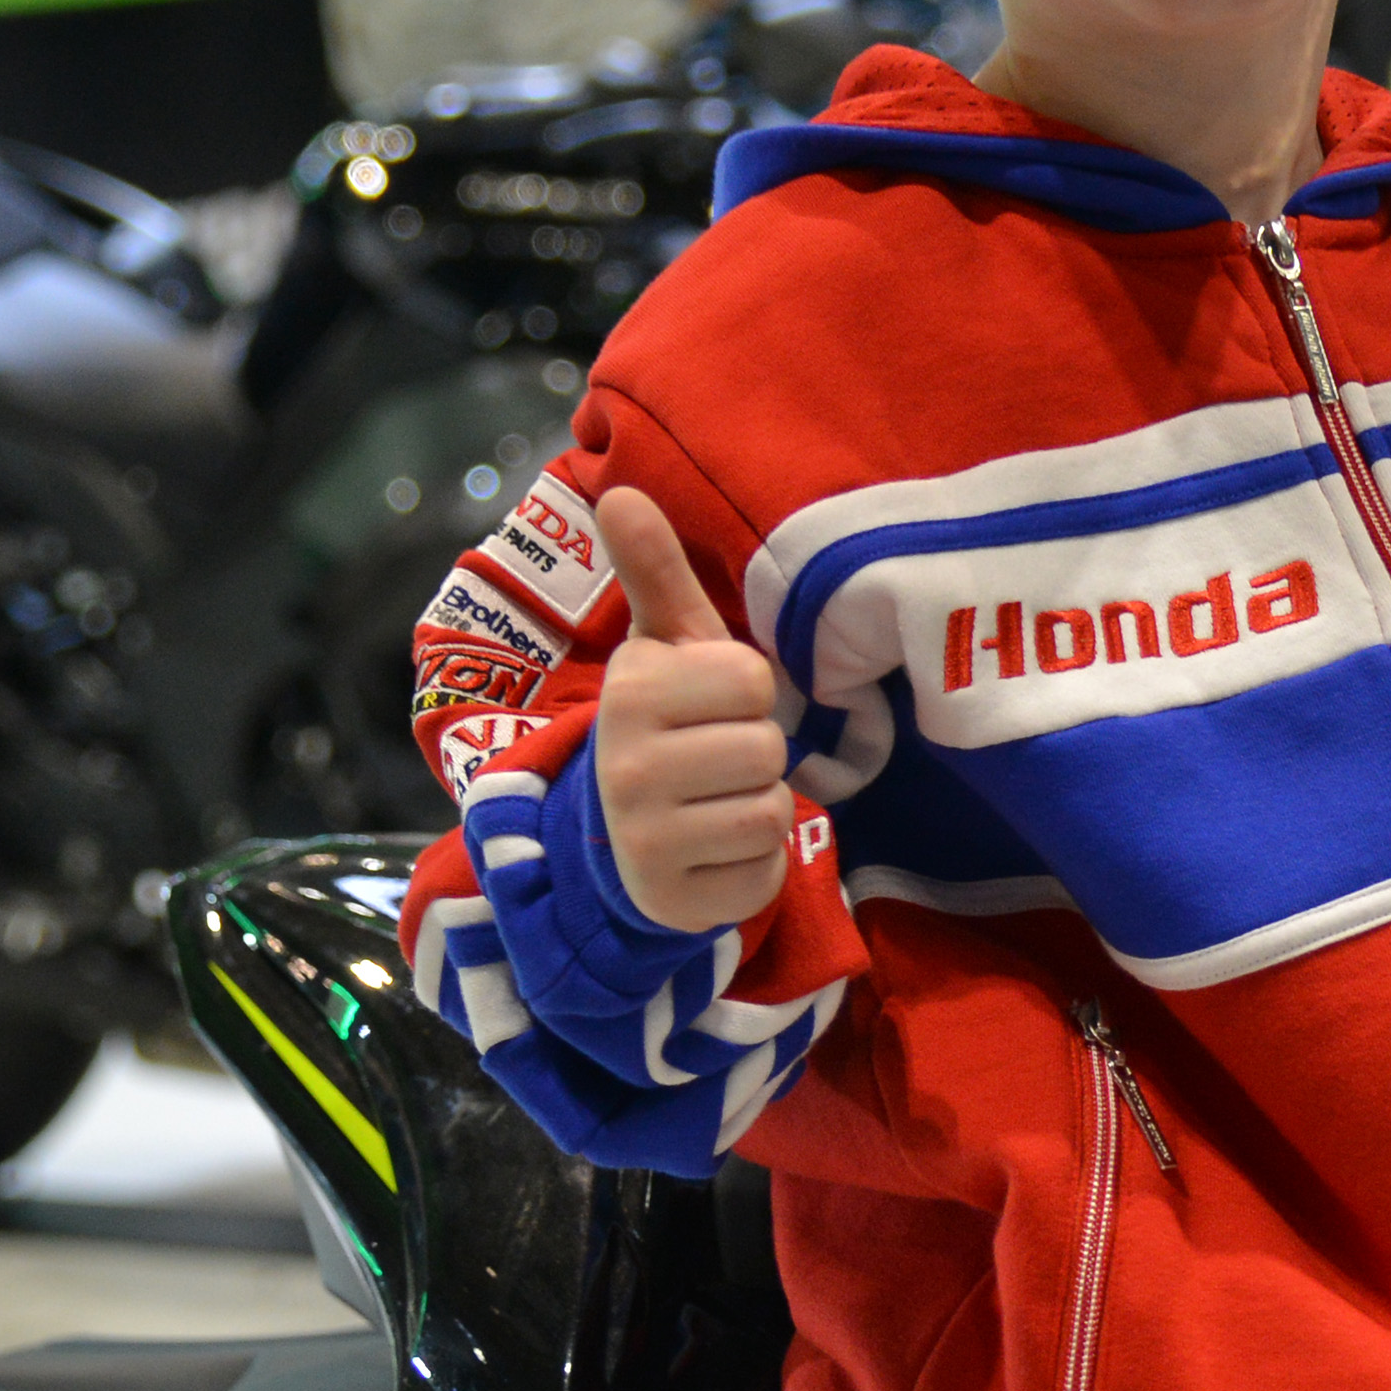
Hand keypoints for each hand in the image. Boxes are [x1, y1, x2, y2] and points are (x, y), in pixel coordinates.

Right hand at [586, 487, 799, 935]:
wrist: (620, 842)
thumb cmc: (666, 727)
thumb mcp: (662, 648)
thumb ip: (653, 571)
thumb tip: (619, 491)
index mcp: (629, 691)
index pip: (751, 678)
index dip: (745, 693)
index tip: (705, 707)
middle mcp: (626, 766)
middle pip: (767, 746)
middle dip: (755, 754)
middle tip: (712, 762)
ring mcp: (646, 840)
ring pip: (771, 808)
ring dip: (756, 808)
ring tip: (711, 805)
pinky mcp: (676, 899)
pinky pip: (764, 871)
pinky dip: (752, 865)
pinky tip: (711, 854)